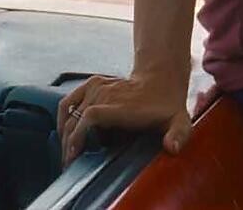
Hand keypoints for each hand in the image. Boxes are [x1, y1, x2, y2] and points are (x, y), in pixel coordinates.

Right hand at [56, 72, 191, 167]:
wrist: (161, 79)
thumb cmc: (167, 106)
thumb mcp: (179, 121)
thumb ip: (178, 135)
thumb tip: (172, 148)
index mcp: (122, 105)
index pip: (91, 116)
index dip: (79, 135)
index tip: (75, 154)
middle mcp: (106, 94)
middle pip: (76, 118)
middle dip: (69, 143)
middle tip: (70, 164)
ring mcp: (98, 87)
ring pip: (69, 111)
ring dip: (64, 133)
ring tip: (67, 152)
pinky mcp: (92, 84)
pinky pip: (68, 100)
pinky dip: (62, 117)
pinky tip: (64, 133)